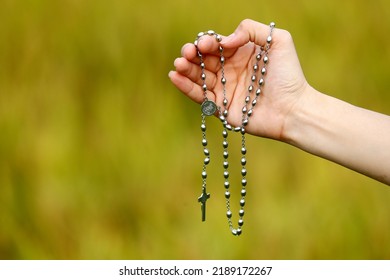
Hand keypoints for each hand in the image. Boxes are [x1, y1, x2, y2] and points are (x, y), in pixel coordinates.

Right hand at [169, 19, 309, 140]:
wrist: (293, 109)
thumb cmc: (289, 74)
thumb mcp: (278, 41)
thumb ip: (251, 29)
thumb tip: (223, 41)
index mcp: (240, 54)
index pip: (216, 45)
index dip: (207, 42)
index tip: (205, 44)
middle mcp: (229, 71)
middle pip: (203, 60)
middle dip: (192, 54)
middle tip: (187, 54)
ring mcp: (224, 90)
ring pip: (198, 77)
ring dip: (185, 69)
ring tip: (179, 64)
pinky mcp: (220, 108)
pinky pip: (199, 96)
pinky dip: (185, 87)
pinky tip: (175, 77)